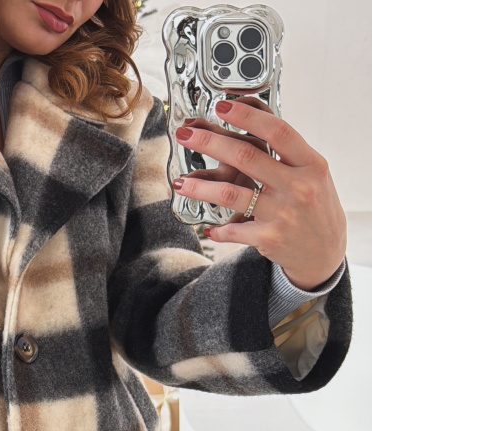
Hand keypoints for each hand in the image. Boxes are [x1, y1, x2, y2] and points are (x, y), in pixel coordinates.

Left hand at [171, 98, 345, 290]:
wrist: (325, 251)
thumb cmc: (315, 205)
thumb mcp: (311, 171)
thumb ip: (285, 147)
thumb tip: (252, 109)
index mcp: (310, 164)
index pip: (277, 132)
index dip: (247, 116)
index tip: (222, 106)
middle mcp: (297, 186)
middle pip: (246, 157)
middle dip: (209, 142)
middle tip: (185, 135)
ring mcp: (282, 213)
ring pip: (230, 194)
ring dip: (200, 187)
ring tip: (180, 182)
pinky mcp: (268, 237)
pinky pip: (233, 230)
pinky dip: (217, 229)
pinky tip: (206, 227)